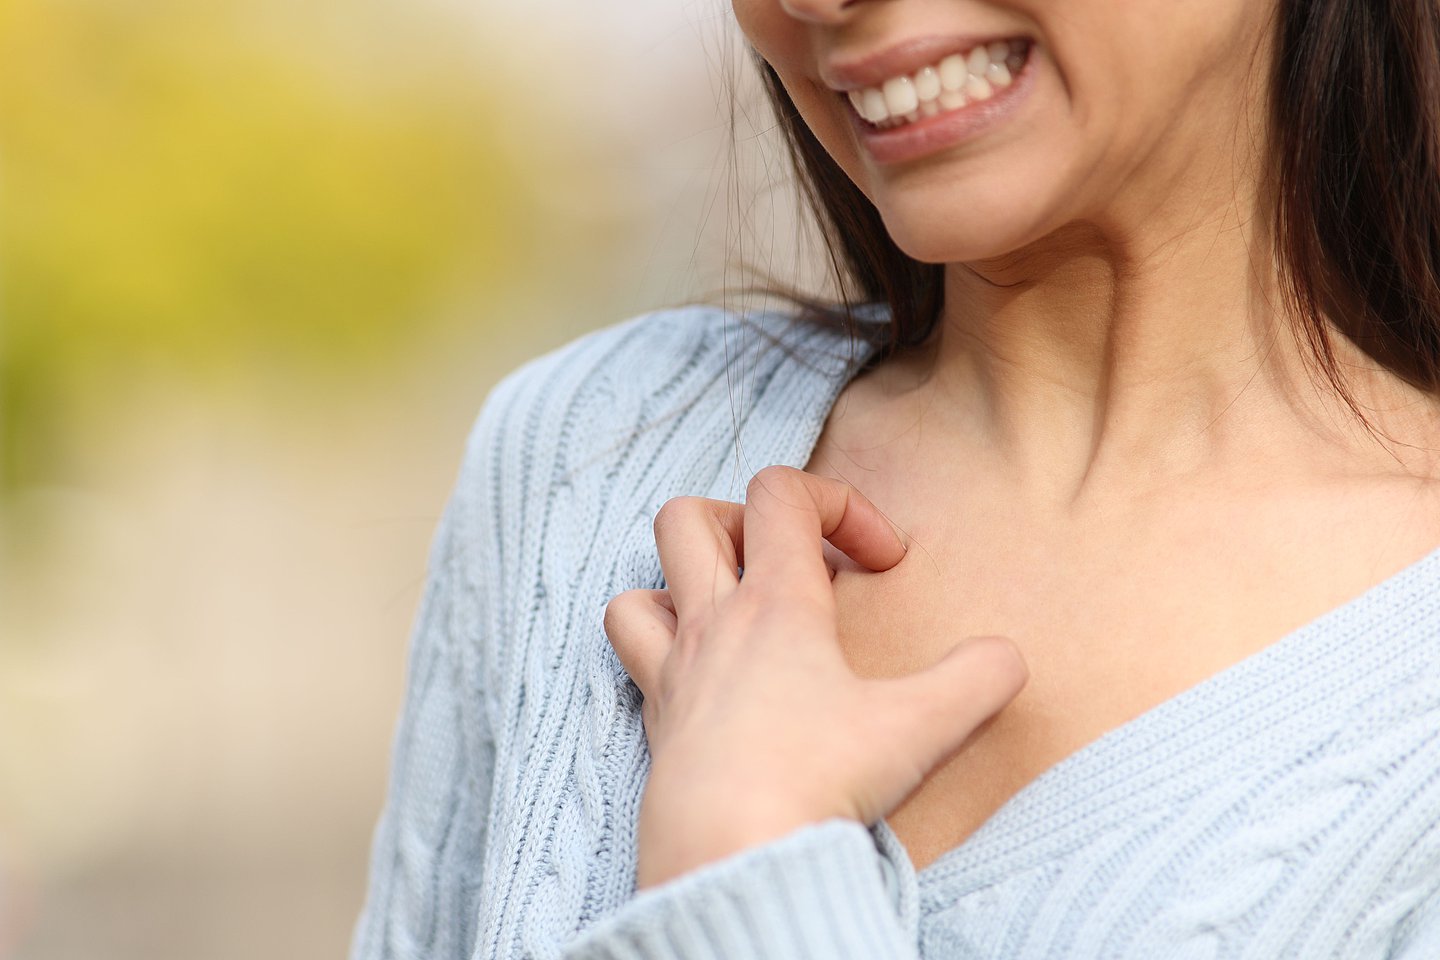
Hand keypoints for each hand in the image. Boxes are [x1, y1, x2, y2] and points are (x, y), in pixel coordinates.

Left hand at [603, 466, 1027, 888]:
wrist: (729, 855)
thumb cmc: (814, 782)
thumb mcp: (918, 729)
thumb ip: (975, 681)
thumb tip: (1007, 658)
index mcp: (775, 603)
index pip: (783, 494)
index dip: (839, 502)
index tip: (880, 560)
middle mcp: (712, 624)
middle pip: (687, 518)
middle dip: (740, 522)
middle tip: (792, 568)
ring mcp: (674, 672)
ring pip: (637, 586)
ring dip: (679, 585)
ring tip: (733, 615)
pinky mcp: (656, 723)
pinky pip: (632, 657)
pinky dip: (658, 648)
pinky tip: (705, 677)